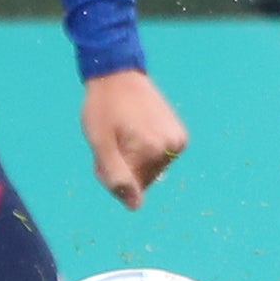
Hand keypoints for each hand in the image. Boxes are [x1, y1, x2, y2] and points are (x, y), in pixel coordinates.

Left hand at [83, 67, 187, 206]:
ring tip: (121, 134)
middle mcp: (172, 147)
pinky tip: (134, 132)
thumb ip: (115, 176)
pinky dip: (145, 152)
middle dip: (123, 167)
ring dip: (133, 160)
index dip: (110, 175)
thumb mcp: (100, 142)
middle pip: (142, 180)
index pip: (130, 188)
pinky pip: (159, 159)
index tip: (103, 153)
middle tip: (111, 141)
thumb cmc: (103, 107)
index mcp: (152, 150)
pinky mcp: (180, 136)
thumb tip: (135, 206)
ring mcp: (179, 141)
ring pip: (150, 170)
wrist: (118, 74)